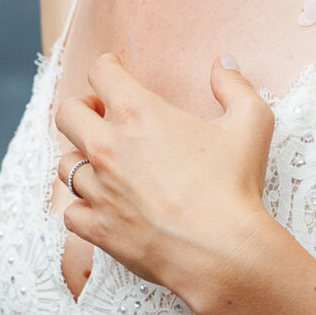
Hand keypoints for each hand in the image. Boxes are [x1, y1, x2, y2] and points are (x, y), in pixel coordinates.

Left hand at [55, 54, 285, 308]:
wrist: (222, 251)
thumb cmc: (234, 186)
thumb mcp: (250, 123)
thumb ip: (234, 86)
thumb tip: (224, 63)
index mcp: (137, 113)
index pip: (100, 72)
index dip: (108, 67)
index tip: (114, 72)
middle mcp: (107, 147)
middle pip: (66, 113)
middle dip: (80, 109)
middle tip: (100, 117)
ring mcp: (98, 189)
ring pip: (65, 165)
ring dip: (81, 161)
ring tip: (103, 166)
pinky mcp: (97, 227)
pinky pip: (70, 213)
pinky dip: (82, 209)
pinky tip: (101, 208)